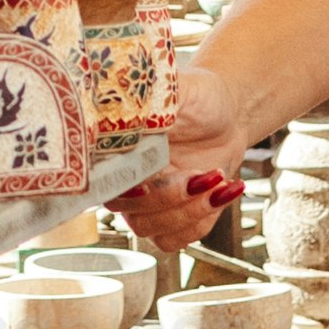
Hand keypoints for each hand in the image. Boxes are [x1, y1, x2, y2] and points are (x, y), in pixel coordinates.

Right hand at [118, 61, 245, 252]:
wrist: (228, 116)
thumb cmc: (199, 98)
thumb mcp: (178, 88)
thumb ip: (151, 96)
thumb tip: (127, 97)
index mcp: (115, 150)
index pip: (99, 182)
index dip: (121, 190)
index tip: (145, 184)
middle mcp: (124, 181)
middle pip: (130, 213)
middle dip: (170, 199)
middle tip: (204, 174)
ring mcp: (145, 204)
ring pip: (151, 231)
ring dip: (190, 211)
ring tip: (218, 180)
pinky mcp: (170, 218)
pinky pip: (173, 240)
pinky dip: (201, 221)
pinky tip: (223, 191)